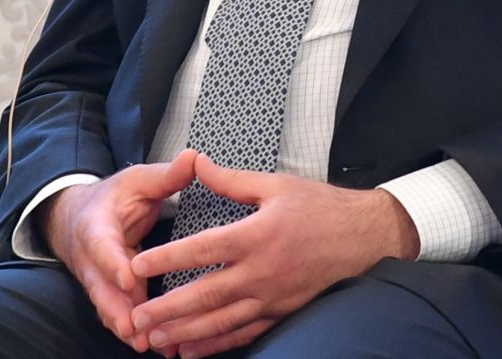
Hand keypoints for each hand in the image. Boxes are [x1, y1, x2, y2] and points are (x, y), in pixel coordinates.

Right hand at [41, 149, 198, 350]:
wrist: (76, 218)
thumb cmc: (112, 198)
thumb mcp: (136, 180)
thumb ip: (165, 176)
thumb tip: (194, 158)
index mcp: (96, 227)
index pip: (102, 246)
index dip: (113, 263)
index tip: (129, 276)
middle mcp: (92, 260)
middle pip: (101, 289)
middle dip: (118, 310)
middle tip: (137, 329)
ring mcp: (99, 282)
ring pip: (110, 309)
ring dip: (129, 328)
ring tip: (154, 345)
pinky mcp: (110, 296)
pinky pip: (120, 316)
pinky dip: (136, 332)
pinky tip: (161, 347)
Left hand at [127, 153, 418, 357]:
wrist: (364, 238)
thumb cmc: (321, 208)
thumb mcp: (276, 186)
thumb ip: (232, 180)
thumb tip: (198, 163)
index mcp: (257, 235)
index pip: (202, 249)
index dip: (167, 258)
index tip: (138, 264)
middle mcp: (262, 272)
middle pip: (206, 295)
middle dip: (168, 309)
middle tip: (137, 317)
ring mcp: (272, 297)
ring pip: (221, 321)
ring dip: (186, 333)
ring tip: (156, 339)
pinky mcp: (281, 313)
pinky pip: (244, 334)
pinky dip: (216, 345)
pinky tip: (192, 350)